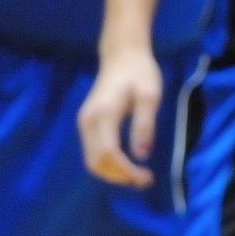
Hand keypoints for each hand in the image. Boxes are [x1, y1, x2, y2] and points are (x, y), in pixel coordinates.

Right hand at [78, 46, 163, 187]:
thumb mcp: (150, 96)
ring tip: (138, 176)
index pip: (110, 154)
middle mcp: (88, 122)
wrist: (122, 55)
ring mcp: (84, 123)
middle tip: (145, 180)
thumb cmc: (139, 73)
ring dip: (113, 173)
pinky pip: (93, 152)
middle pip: (97, 162)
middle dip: (119, 177)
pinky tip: (127, 165)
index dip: (126, 172)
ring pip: (92, 160)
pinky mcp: (87, 124)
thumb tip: (142, 156)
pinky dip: (108, 164)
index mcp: (103, 115)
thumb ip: (144, 125)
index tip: (146, 178)